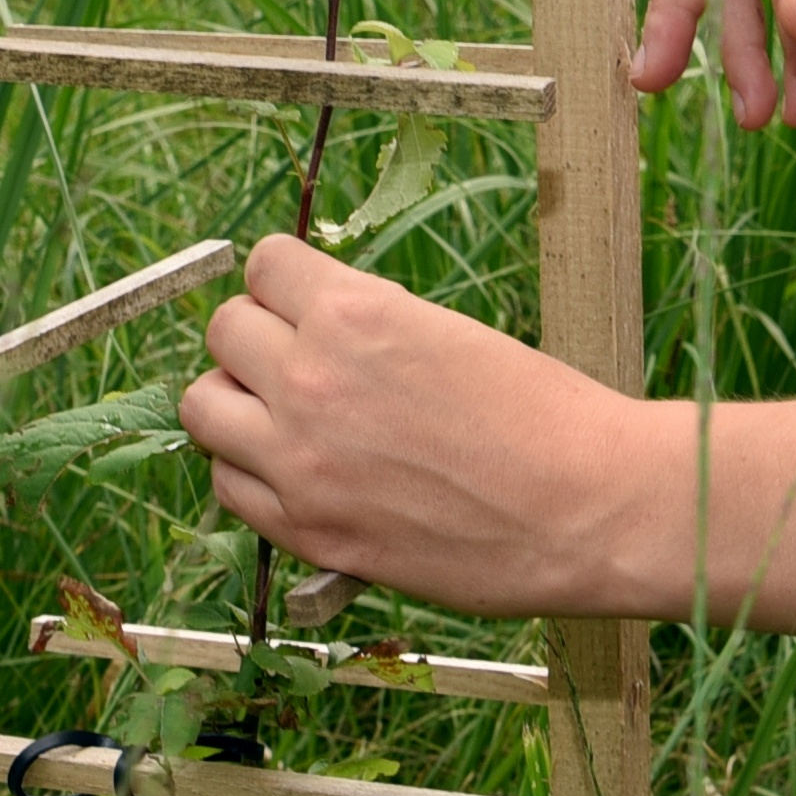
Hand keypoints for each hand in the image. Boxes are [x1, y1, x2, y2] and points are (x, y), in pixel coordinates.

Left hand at [181, 233, 665, 622]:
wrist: (591, 508)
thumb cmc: (547, 417)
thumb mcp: (449, 334)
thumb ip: (367, 328)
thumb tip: (317, 328)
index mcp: (356, 313)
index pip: (264, 265)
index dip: (287, 284)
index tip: (305, 305)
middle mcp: (312, 379)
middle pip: (223, 330)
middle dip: (256, 340)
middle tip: (296, 364)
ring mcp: (300, 460)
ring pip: (203, 407)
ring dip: (237, 404)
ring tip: (284, 420)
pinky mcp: (308, 529)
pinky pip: (228, 486)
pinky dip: (251, 475)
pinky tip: (298, 475)